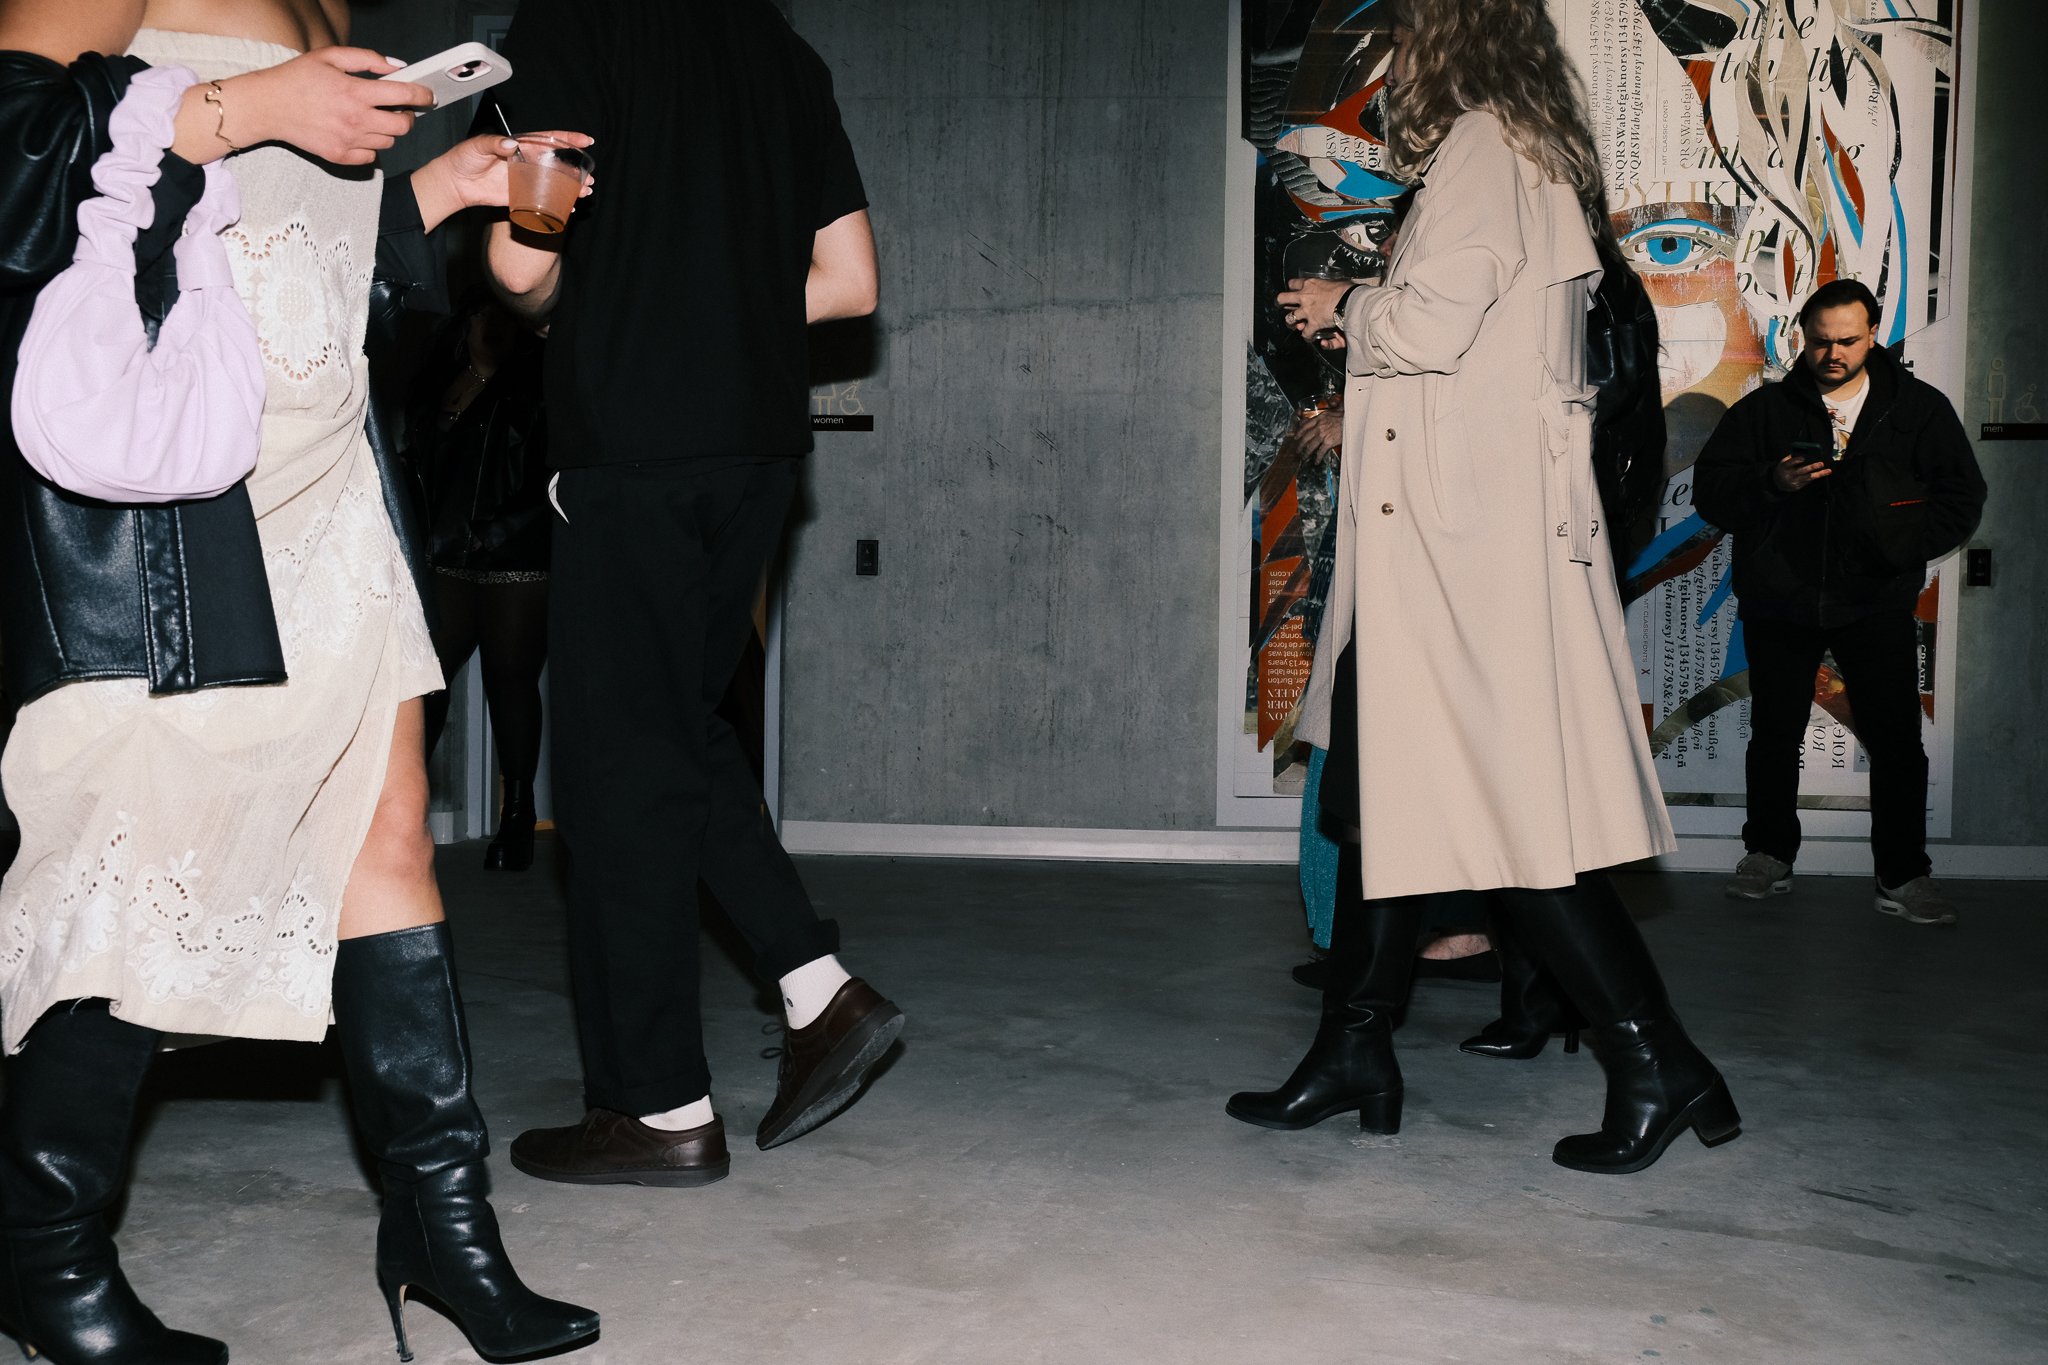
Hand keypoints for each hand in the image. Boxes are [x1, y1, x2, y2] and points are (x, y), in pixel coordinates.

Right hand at [224, 47, 431, 165]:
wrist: (267, 105)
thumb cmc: (296, 78)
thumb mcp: (330, 56)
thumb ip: (367, 58)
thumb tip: (397, 66)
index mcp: (355, 92)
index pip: (404, 95)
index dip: (423, 95)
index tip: (428, 96)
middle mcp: (355, 119)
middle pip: (403, 126)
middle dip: (408, 116)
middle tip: (400, 109)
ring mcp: (348, 141)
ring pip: (389, 142)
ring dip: (388, 130)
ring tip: (374, 118)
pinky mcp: (339, 156)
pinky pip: (371, 157)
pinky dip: (371, 147)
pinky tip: (359, 133)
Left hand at [413, 132, 597, 231]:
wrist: (455, 182)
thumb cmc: (464, 158)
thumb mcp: (477, 146)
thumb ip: (494, 143)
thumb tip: (510, 144)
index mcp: (520, 145)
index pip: (549, 140)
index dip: (568, 139)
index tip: (586, 141)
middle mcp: (527, 161)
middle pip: (558, 163)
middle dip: (576, 170)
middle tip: (589, 178)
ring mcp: (525, 180)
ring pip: (554, 182)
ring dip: (571, 187)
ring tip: (585, 192)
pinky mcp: (521, 196)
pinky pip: (543, 199)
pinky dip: (557, 204)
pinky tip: (570, 207)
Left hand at [1276, 277, 1354, 339]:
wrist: (1351, 301)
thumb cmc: (1347, 289)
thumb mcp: (1335, 281)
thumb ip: (1328, 285)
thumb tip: (1332, 285)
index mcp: (1310, 284)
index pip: (1293, 283)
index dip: (1292, 287)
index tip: (1293, 290)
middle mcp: (1304, 297)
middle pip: (1282, 298)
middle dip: (1281, 303)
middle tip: (1284, 306)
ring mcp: (1307, 311)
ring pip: (1289, 318)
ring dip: (1291, 322)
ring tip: (1295, 325)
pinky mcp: (1313, 324)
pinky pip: (1306, 333)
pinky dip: (1307, 336)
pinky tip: (1310, 337)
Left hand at [1298, 407, 1342, 466]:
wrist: (1352, 421)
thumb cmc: (1344, 417)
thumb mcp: (1330, 413)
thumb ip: (1322, 417)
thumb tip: (1316, 421)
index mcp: (1319, 419)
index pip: (1305, 426)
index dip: (1299, 433)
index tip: (1296, 437)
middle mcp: (1319, 427)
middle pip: (1306, 437)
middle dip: (1300, 445)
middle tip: (1298, 450)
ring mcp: (1323, 435)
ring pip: (1310, 446)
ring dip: (1306, 453)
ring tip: (1304, 457)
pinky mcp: (1328, 442)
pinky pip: (1320, 452)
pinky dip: (1317, 458)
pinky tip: (1316, 462)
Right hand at [1772, 454, 1832, 491]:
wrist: (1777, 483)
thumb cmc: (1782, 470)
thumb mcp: (1782, 463)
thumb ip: (1790, 458)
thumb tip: (1802, 452)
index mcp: (1784, 467)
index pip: (1791, 463)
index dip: (1797, 460)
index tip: (1803, 458)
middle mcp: (1789, 475)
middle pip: (1802, 471)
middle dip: (1812, 467)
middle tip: (1821, 463)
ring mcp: (1794, 482)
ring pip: (1808, 477)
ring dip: (1819, 474)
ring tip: (1828, 471)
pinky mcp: (1797, 486)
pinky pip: (1807, 481)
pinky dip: (1815, 477)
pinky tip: (1822, 473)